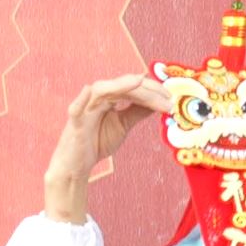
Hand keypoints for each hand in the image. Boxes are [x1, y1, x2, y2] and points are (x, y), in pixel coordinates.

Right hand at [43, 72, 169, 224]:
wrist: (78, 164)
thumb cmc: (97, 141)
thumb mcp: (123, 125)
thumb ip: (137, 112)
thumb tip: (157, 102)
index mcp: (108, 99)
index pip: (130, 88)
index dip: (151, 89)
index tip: (170, 97)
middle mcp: (96, 100)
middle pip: (120, 86)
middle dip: (144, 89)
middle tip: (167, 96)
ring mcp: (84, 110)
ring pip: (100, 91)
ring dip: (120, 86)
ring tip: (138, 82)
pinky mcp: (74, 124)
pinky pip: (75, 110)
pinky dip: (80, 100)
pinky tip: (88, 90)